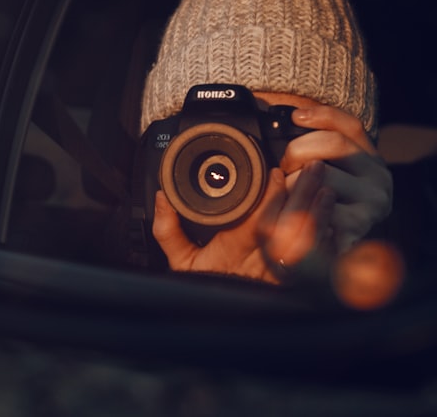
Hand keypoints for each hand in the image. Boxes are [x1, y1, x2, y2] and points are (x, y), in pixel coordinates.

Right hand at [152, 162, 334, 283]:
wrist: (223, 328)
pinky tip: (332, 221)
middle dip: (304, 193)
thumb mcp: (180, 263)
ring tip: (326, 188)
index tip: (278, 173)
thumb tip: (163, 197)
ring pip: (310, 239)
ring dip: (320, 212)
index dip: (272, 195)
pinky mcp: (296, 283)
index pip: (257, 218)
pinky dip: (328, 240)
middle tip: (313, 168)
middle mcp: (263, 263)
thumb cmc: (205, 293)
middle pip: (291, 223)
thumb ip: (168, 230)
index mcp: (233, 252)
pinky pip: (319, 261)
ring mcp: (282, 273)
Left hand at [282, 105, 392, 252]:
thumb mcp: (327, 171)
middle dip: (298, 151)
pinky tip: (295, 215)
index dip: (321, 115)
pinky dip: (302, 210)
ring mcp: (372, 200)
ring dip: (293, 184)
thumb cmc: (323, 203)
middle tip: (283, 166)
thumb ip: (317, 146)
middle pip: (333, 144)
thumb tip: (295, 117)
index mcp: (370, 158)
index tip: (294, 116)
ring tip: (286, 194)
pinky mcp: (358, 225)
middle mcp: (378, 176)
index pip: (349, 125)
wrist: (336, 252)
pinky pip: (321, 210)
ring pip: (322, 176)